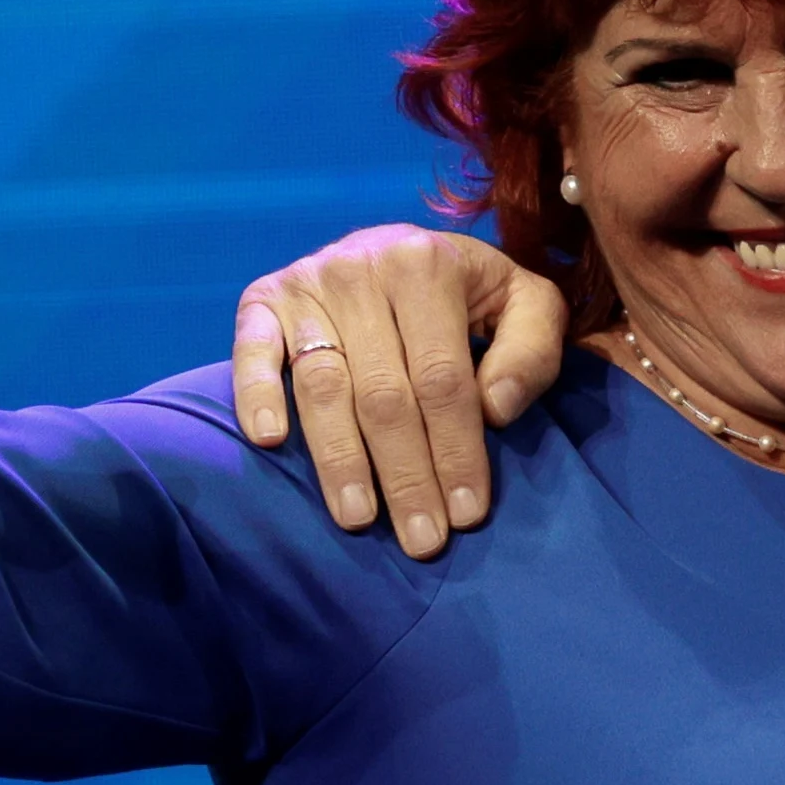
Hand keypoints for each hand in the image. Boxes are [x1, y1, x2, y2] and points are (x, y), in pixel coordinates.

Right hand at [232, 226, 567, 558]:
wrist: (397, 244)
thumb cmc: (469, 291)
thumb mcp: (524, 301)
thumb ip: (531, 350)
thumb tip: (496, 410)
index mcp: (428, 266)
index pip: (443, 379)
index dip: (456, 451)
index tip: (466, 514)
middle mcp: (362, 269)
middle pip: (384, 394)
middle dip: (406, 476)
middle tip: (421, 540)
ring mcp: (308, 283)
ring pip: (323, 386)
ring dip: (339, 459)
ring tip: (358, 518)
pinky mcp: (263, 298)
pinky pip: (253, 349)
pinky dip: (256, 393)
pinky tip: (270, 439)